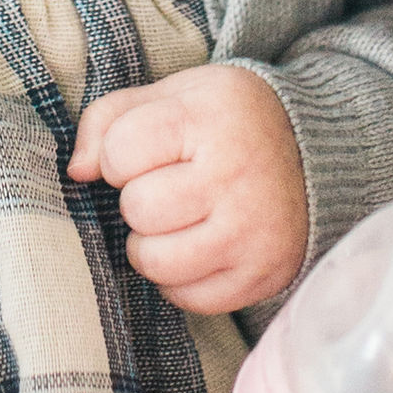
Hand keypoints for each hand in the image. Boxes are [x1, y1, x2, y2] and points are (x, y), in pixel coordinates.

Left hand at [68, 60, 308, 311]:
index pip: (118, 152)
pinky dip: (181, 279)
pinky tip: (199, 246)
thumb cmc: (226, 122)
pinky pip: (188, 299)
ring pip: (156, 262)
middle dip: (140, 200)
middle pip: (137, 210)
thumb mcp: (173, 94)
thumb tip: (76, 172)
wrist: (316, 151)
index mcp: (211, 117)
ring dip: (153, 244)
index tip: (150, 151)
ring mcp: (253, 231)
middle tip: (170, 186)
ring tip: (178, 220)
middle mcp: (237, 176)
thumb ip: (109, 119)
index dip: (120, 155)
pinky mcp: (264, 274)